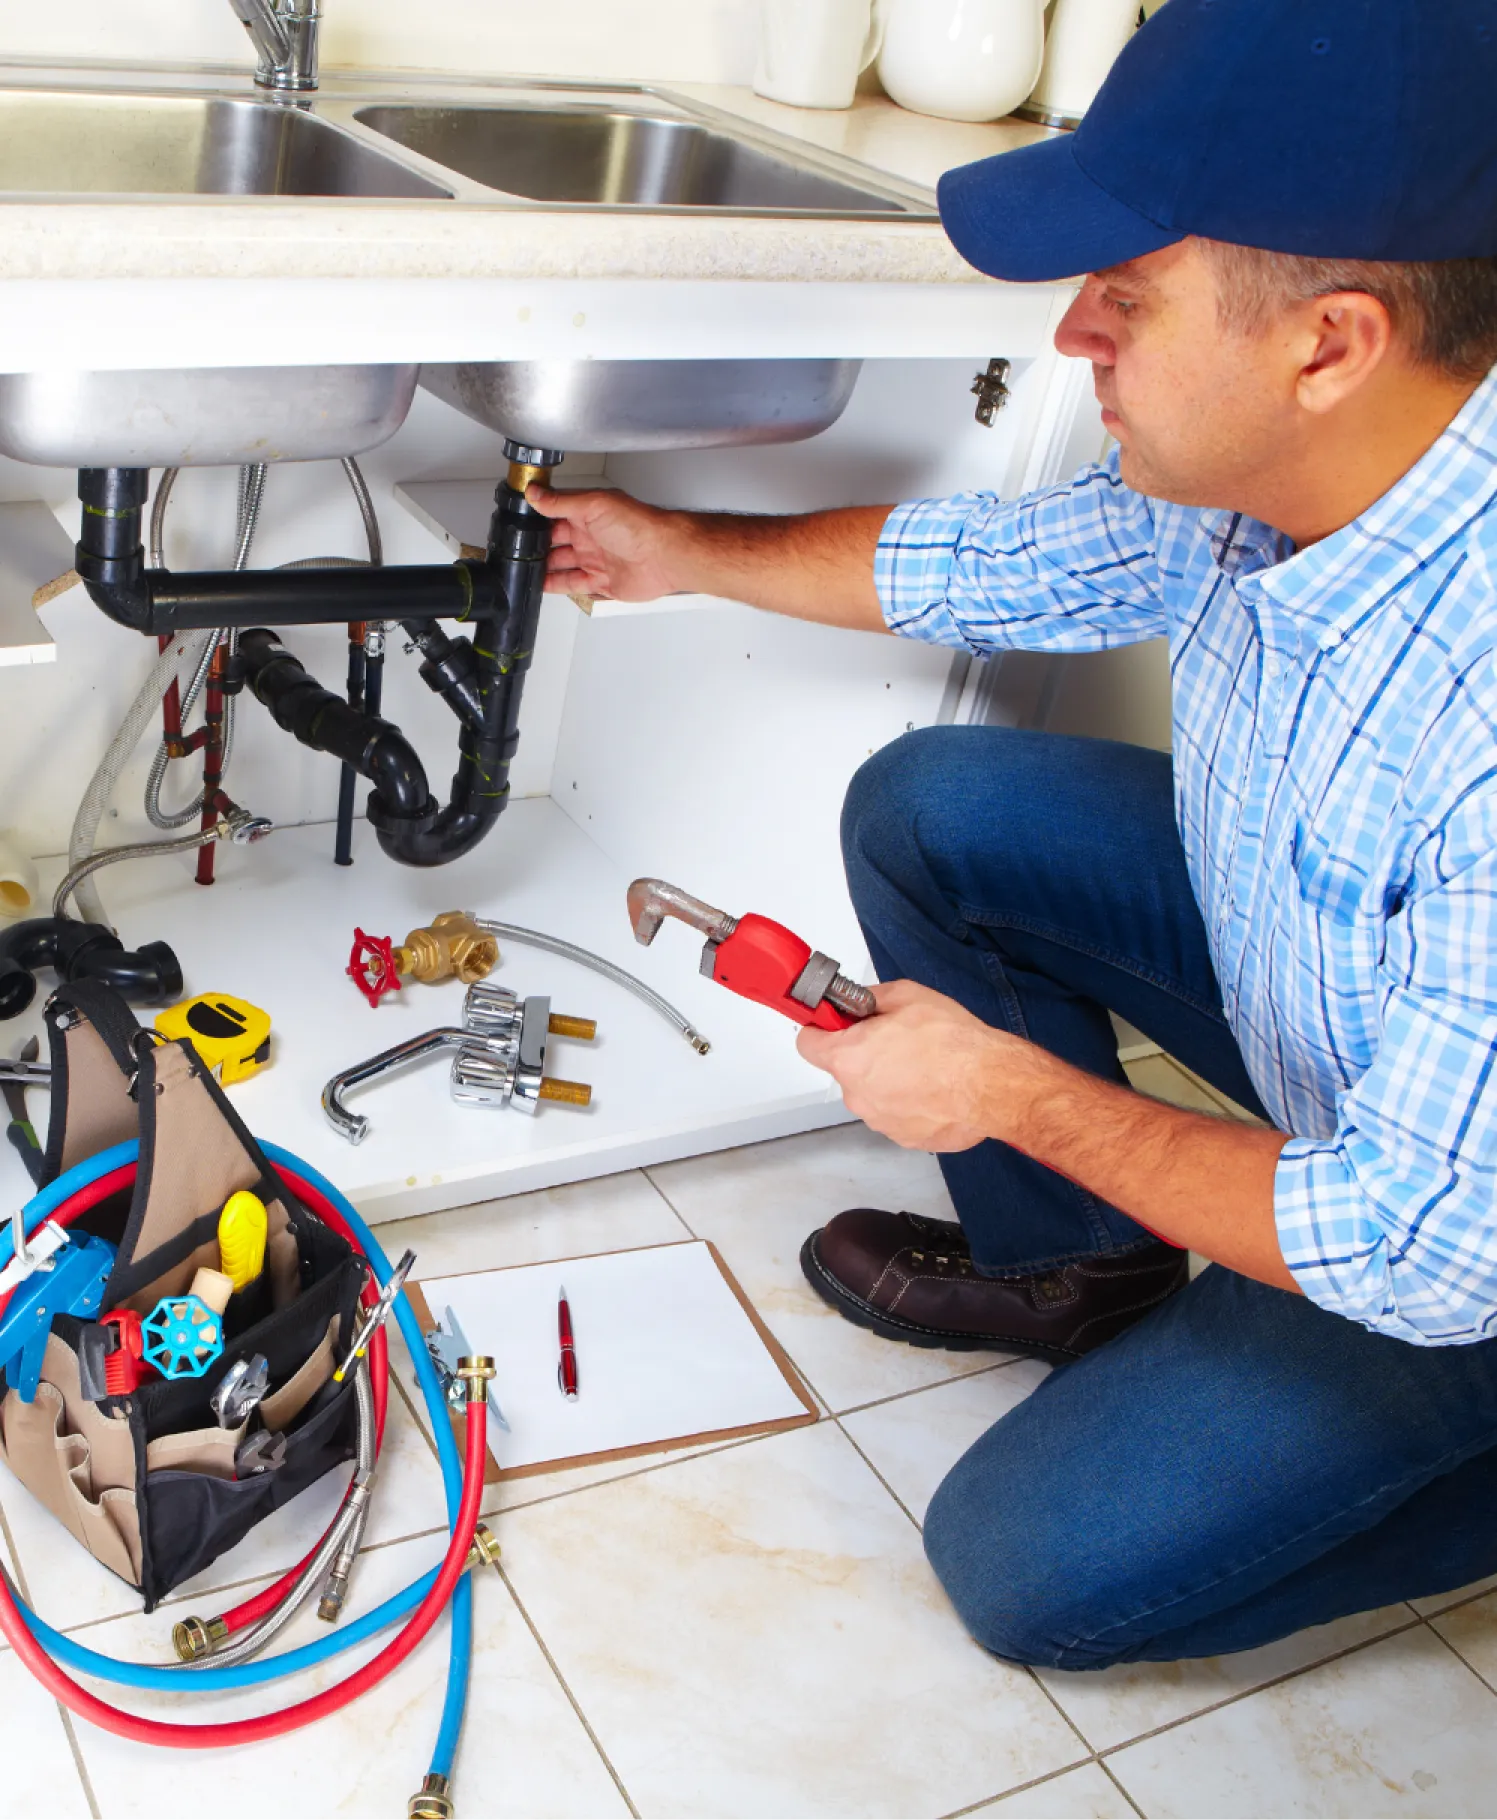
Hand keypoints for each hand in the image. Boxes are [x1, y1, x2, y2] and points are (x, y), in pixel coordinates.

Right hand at [526, 485, 689, 601]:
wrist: (663, 556)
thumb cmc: (638, 526)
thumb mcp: (594, 506)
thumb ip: (561, 502)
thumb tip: (535, 493)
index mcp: (588, 514)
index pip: (555, 514)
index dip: (537, 517)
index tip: (516, 521)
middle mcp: (591, 536)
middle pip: (555, 541)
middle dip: (536, 545)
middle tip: (515, 549)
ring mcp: (596, 559)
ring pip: (561, 564)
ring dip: (543, 566)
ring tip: (521, 568)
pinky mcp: (602, 582)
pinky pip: (573, 584)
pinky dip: (556, 585)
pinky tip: (542, 584)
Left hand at [796, 979, 1046, 1151]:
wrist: (991, 1085)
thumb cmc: (953, 1044)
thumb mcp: (907, 996)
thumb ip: (873, 999)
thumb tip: (863, 1002)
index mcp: (849, 1058)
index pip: (807, 1044)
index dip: (821, 1029)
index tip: (834, 1024)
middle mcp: (858, 1095)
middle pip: (846, 1070)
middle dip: (866, 1054)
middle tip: (899, 1040)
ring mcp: (881, 1121)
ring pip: (874, 1094)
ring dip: (891, 1081)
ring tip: (925, 1066)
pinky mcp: (905, 1138)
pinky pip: (898, 1114)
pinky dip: (912, 1103)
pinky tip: (936, 1088)